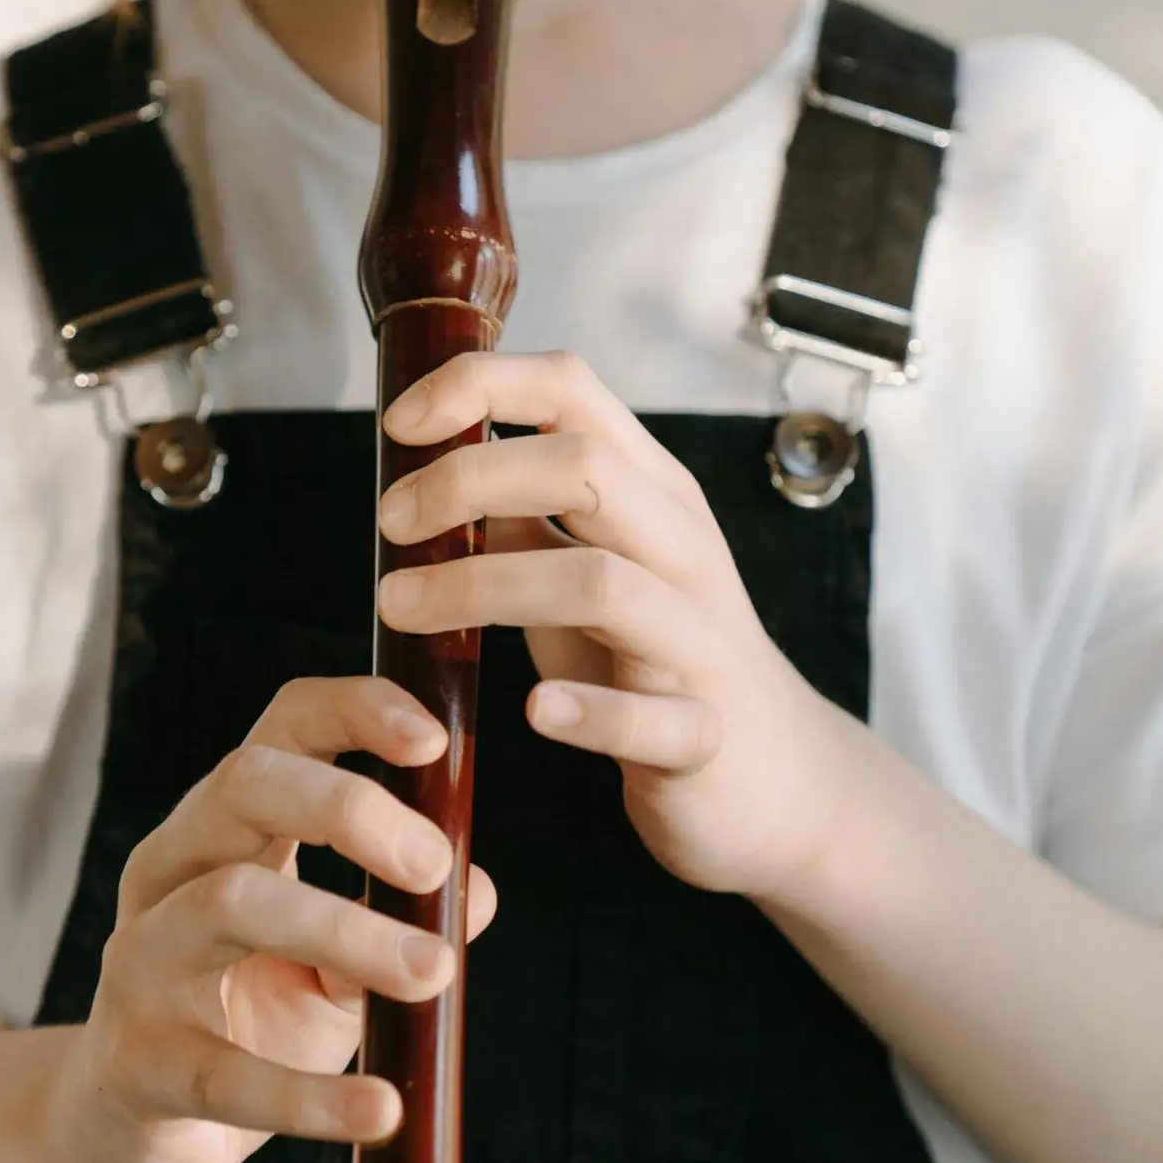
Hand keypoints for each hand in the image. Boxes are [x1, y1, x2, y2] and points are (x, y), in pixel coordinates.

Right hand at [38, 676, 497, 1162]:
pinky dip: (311, 1095)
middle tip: (436, 865)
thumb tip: (478, 891)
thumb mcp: (338, 961)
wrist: (140, 1135)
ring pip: (232, 901)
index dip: (356, 711)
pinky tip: (380, 1107)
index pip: (283, 725)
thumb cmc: (253, 1016)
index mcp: (229, 824)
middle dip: (349, 808)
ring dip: (348, 930)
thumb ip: (403, 919)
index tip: (434, 740)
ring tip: (436, 972)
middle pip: (245, 782)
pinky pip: (223, 1071)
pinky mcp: (136, 1064)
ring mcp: (142, 959)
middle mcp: (173, 868)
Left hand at [376, 350, 848, 904]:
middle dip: (468, 479)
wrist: (773, 775)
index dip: (480, 386)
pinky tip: (534, 709)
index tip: (401, 423)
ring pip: (602, 583)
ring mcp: (699, 640)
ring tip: (401, 606)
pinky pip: (650, 718)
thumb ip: (526, 514)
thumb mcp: (589, 564)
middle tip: (389, 522)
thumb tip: (431, 465)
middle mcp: (683, 547)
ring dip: (484, 587)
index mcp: (652, 491)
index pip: (573, 389)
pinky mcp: (703, 734)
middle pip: (584, 468)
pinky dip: (587, 712)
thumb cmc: (655, 656)